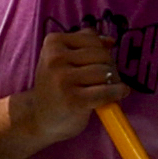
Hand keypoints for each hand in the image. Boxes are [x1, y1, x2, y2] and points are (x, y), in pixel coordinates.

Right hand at [10, 27, 126, 155]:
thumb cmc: (56, 88)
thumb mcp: (63, 60)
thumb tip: (110, 41)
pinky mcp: (74, 100)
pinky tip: (118, 94)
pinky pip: (107, 91)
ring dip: (113, 82)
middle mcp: (55, 59)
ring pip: (106, 72)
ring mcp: (63, 80)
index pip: (93, 39)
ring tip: (104, 89)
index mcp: (53, 43)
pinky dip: (117, 92)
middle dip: (109, 67)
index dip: (102, 52)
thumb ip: (85, 45)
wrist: (40, 119)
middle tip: (104, 80)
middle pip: (102, 55)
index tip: (96, 65)